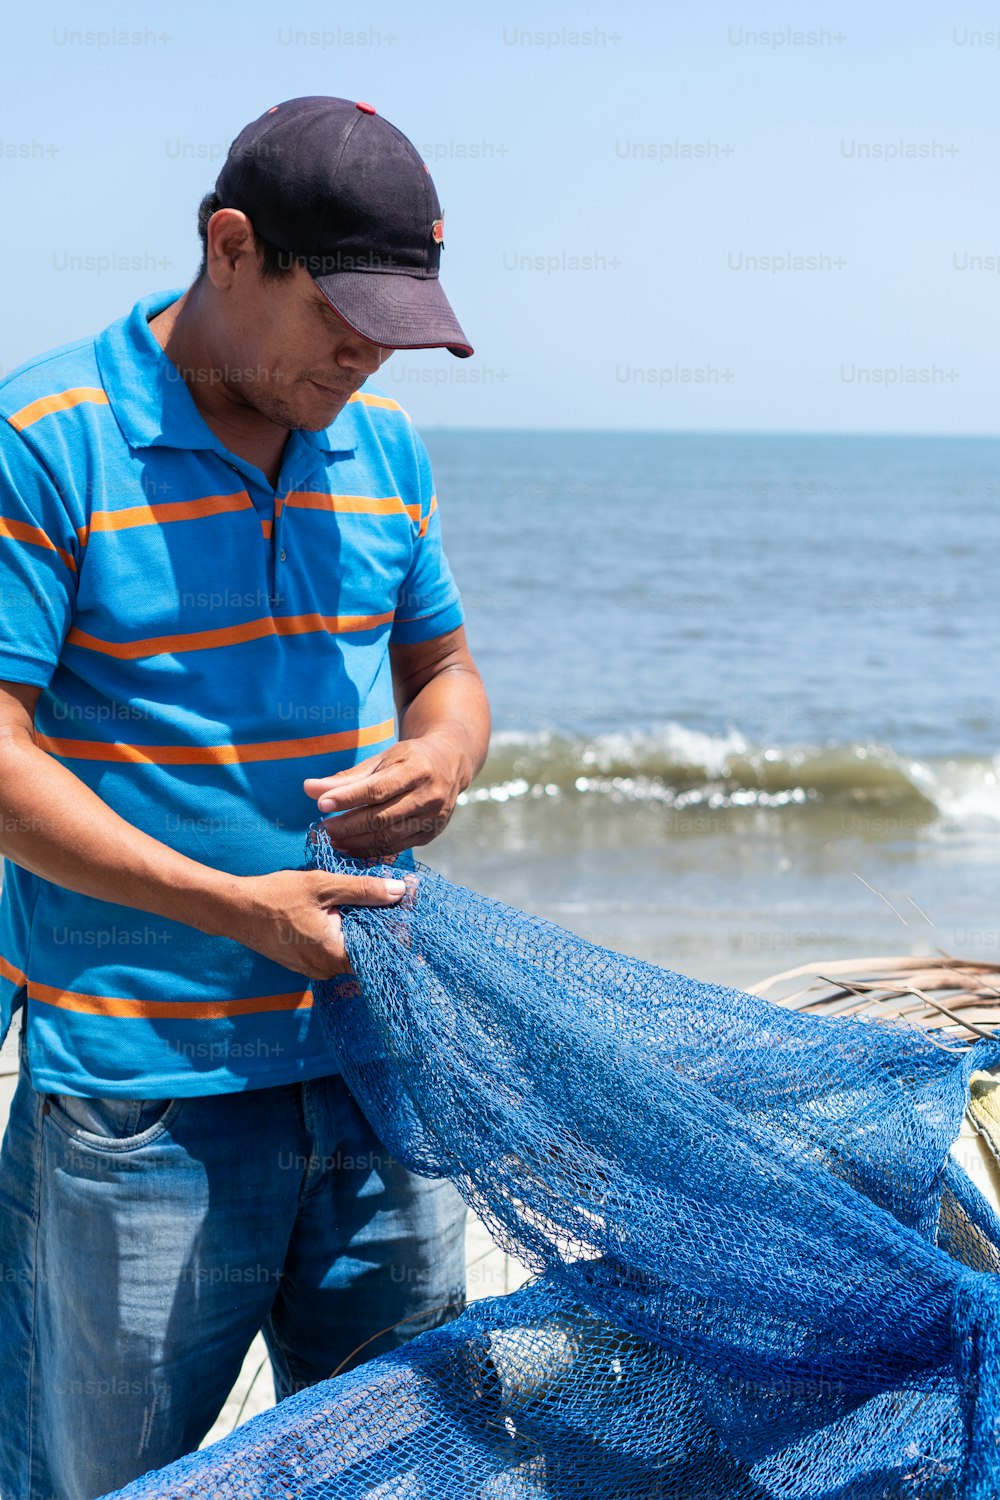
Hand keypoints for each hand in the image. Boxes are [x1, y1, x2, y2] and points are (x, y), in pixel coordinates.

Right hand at [224, 868, 405, 980]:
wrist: (235, 910)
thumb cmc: (277, 896)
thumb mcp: (324, 886)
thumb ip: (364, 890)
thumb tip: (400, 891)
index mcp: (336, 955)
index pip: (382, 949)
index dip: (399, 927)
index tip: (409, 904)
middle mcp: (327, 969)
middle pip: (369, 950)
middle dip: (383, 925)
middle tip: (394, 897)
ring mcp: (315, 969)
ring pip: (352, 950)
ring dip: (363, 928)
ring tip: (370, 901)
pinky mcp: (306, 963)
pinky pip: (336, 951)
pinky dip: (345, 933)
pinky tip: (346, 912)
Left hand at [303, 735, 465, 856]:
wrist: (450, 763)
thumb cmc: (408, 759)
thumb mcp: (381, 761)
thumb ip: (346, 778)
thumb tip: (308, 788)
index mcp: (417, 769)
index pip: (378, 789)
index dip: (348, 798)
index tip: (321, 804)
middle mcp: (430, 795)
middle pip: (382, 817)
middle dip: (349, 825)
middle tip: (323, 829)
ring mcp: (433, 817)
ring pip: (389, 837)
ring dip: (357, 842)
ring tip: (333, 840)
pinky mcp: (431, 834)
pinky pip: (397, 847)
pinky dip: (372, 851)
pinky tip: (352, 847)